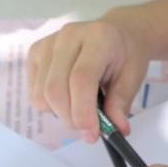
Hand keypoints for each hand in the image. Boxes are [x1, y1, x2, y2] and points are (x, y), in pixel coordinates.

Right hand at [26, 15, 150, 138]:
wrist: (116, 33)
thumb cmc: (125, 56)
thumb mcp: (133, 78)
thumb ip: (121, 103)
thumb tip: (116, 130)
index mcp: (98, 38)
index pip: (81, 79)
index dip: (83, 111)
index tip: (92, 133)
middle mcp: (68, 35)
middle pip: (55, 89)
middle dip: (70, 118)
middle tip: (88, 128)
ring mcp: (48, 43)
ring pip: (41, 95)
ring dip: (60, 113)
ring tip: (80, 107)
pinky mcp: (35, 52)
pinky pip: (34, 92)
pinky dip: (49, 105)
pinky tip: (68, 96)